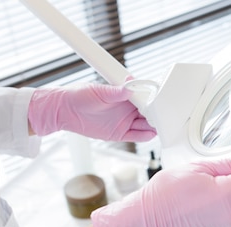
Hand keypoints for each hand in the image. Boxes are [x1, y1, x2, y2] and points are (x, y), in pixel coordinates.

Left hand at [28, 83, 156, 141]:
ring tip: (162, 127)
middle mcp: (127, 108)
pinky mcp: (119, 133)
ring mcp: (124, 121)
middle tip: (166, 117)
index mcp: (125, 96)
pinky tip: (151, 134)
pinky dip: (144, 136)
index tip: (162, 103)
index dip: (154, 101)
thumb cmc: (80, 95)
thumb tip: (130, 86)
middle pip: (149, 113)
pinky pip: (135, 136)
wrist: (65, 111)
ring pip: (145, 125)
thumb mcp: (99, 91)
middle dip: (158, 115)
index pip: (145, 98)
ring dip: (153, 126)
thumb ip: (116, 92)